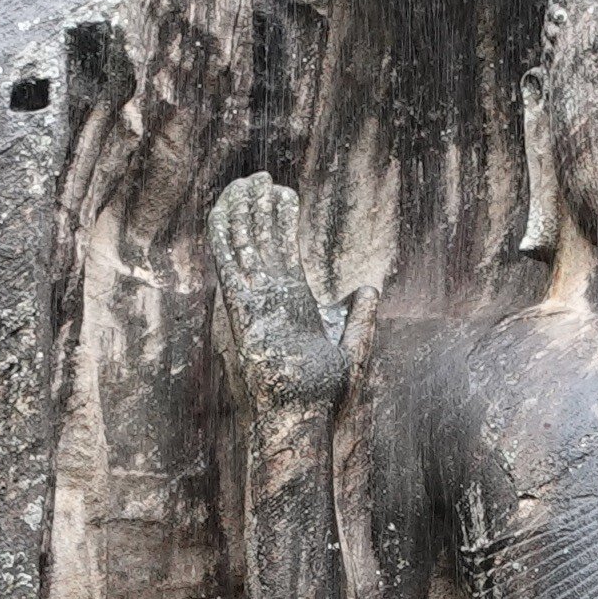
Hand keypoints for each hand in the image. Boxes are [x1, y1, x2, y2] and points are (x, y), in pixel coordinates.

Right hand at [208, 173, 353, 414]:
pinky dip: (228, 233)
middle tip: (261, 176)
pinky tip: (229, 206)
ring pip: (243, 245)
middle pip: (258, 242)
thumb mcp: (352, 351)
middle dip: (258, 207)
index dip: (279, 222)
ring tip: (252, 179)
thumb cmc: (321, 399)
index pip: (279, 254)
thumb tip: (369, 290)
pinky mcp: (241, 308)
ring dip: (244, 211)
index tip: (285, 195)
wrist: (296, 422)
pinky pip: (231, 262)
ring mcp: (252, 302)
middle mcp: (266, 301)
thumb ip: (361, 319)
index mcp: (287, 308)